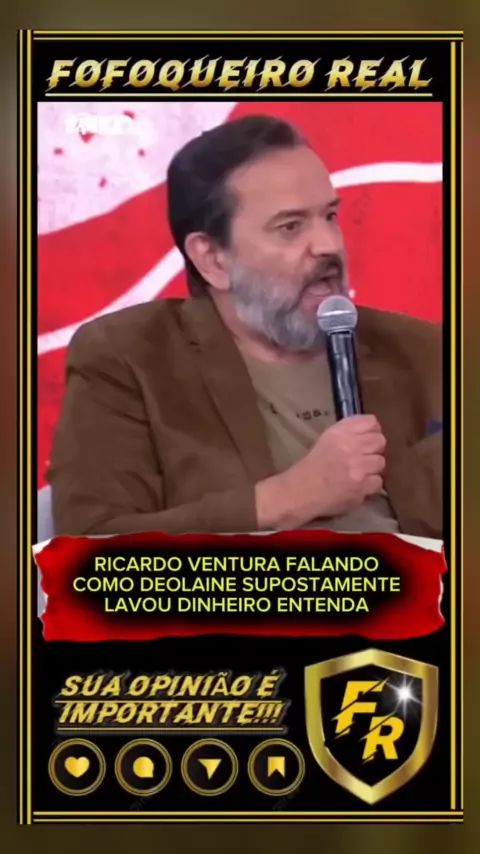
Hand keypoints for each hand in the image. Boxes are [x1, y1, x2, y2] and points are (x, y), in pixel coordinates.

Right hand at [256, 415, 385, 529]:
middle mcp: (352, 446)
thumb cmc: (313, 465)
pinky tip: (358, 486)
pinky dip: (370, 485)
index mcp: (341, 432)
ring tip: (359, 473)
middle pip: (380, 441)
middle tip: (363, 457)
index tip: (366, 439)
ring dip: (372, 468)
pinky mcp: (363, 487)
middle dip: (373, 449)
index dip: (371, 431)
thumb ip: (348, 432)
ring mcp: (360, 468)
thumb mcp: (327, 439)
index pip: (371, 422)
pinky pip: (378, 482)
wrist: (302, 491)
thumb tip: (370, 432)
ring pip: (380, 462)